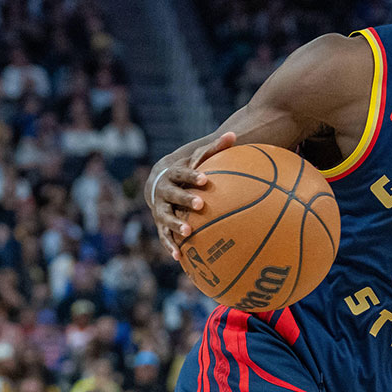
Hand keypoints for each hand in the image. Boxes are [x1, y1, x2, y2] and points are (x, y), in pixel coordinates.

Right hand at [146, 132, 235, 259]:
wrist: (158, 182)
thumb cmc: (186, 171)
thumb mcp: (197, 158)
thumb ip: (215, 149)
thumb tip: (233, 134)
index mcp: (174, 174)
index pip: (182, 173)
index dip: (193, 176)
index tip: (205, 179)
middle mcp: (164, 191)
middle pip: (173, 194)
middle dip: (185, 199)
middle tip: (201, 204)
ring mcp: (160, 208)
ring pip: (166, 217)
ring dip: (176, 224)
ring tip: (188, 232)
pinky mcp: (160, 224)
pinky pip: (164, 236)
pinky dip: (170, 246)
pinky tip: (179, 257)